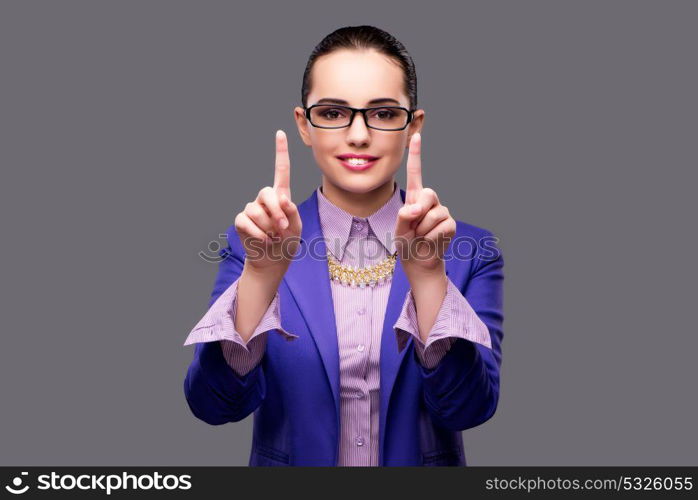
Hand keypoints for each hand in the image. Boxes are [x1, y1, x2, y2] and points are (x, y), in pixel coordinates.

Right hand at [233, 130, 302, 273]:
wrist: (273, 260)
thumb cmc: (287, 241)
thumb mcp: (296, 226)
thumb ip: (291, 211)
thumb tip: (281, 198)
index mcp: (281, 195)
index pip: (281, 170)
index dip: (280, 151)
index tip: (280, 132)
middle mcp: (265, 199)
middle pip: (267, 193)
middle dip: (276, 212)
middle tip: (282, 228)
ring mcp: (251, 209)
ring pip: (256, 211)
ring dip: (268, 227)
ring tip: (273, 236)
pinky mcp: (241, 220)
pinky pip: (246, 222)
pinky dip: (258, 233)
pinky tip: (263, 240)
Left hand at [394, 132, 455, 276]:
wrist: (418, 260)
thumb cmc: (407, 242)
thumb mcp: (398, 228)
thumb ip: (403, 216)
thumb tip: (416, 209)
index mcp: (415, 197)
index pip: (416, 172)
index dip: (417, 154)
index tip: (416, 135)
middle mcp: (430, 201)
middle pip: (428, 193)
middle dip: (419, 211)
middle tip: (413, 226)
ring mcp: (442, 211)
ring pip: (432, 214)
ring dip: (422, 230)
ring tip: (420, 236)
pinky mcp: (450, 224)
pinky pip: (440, 227)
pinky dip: (430, 238)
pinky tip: (429, 241)